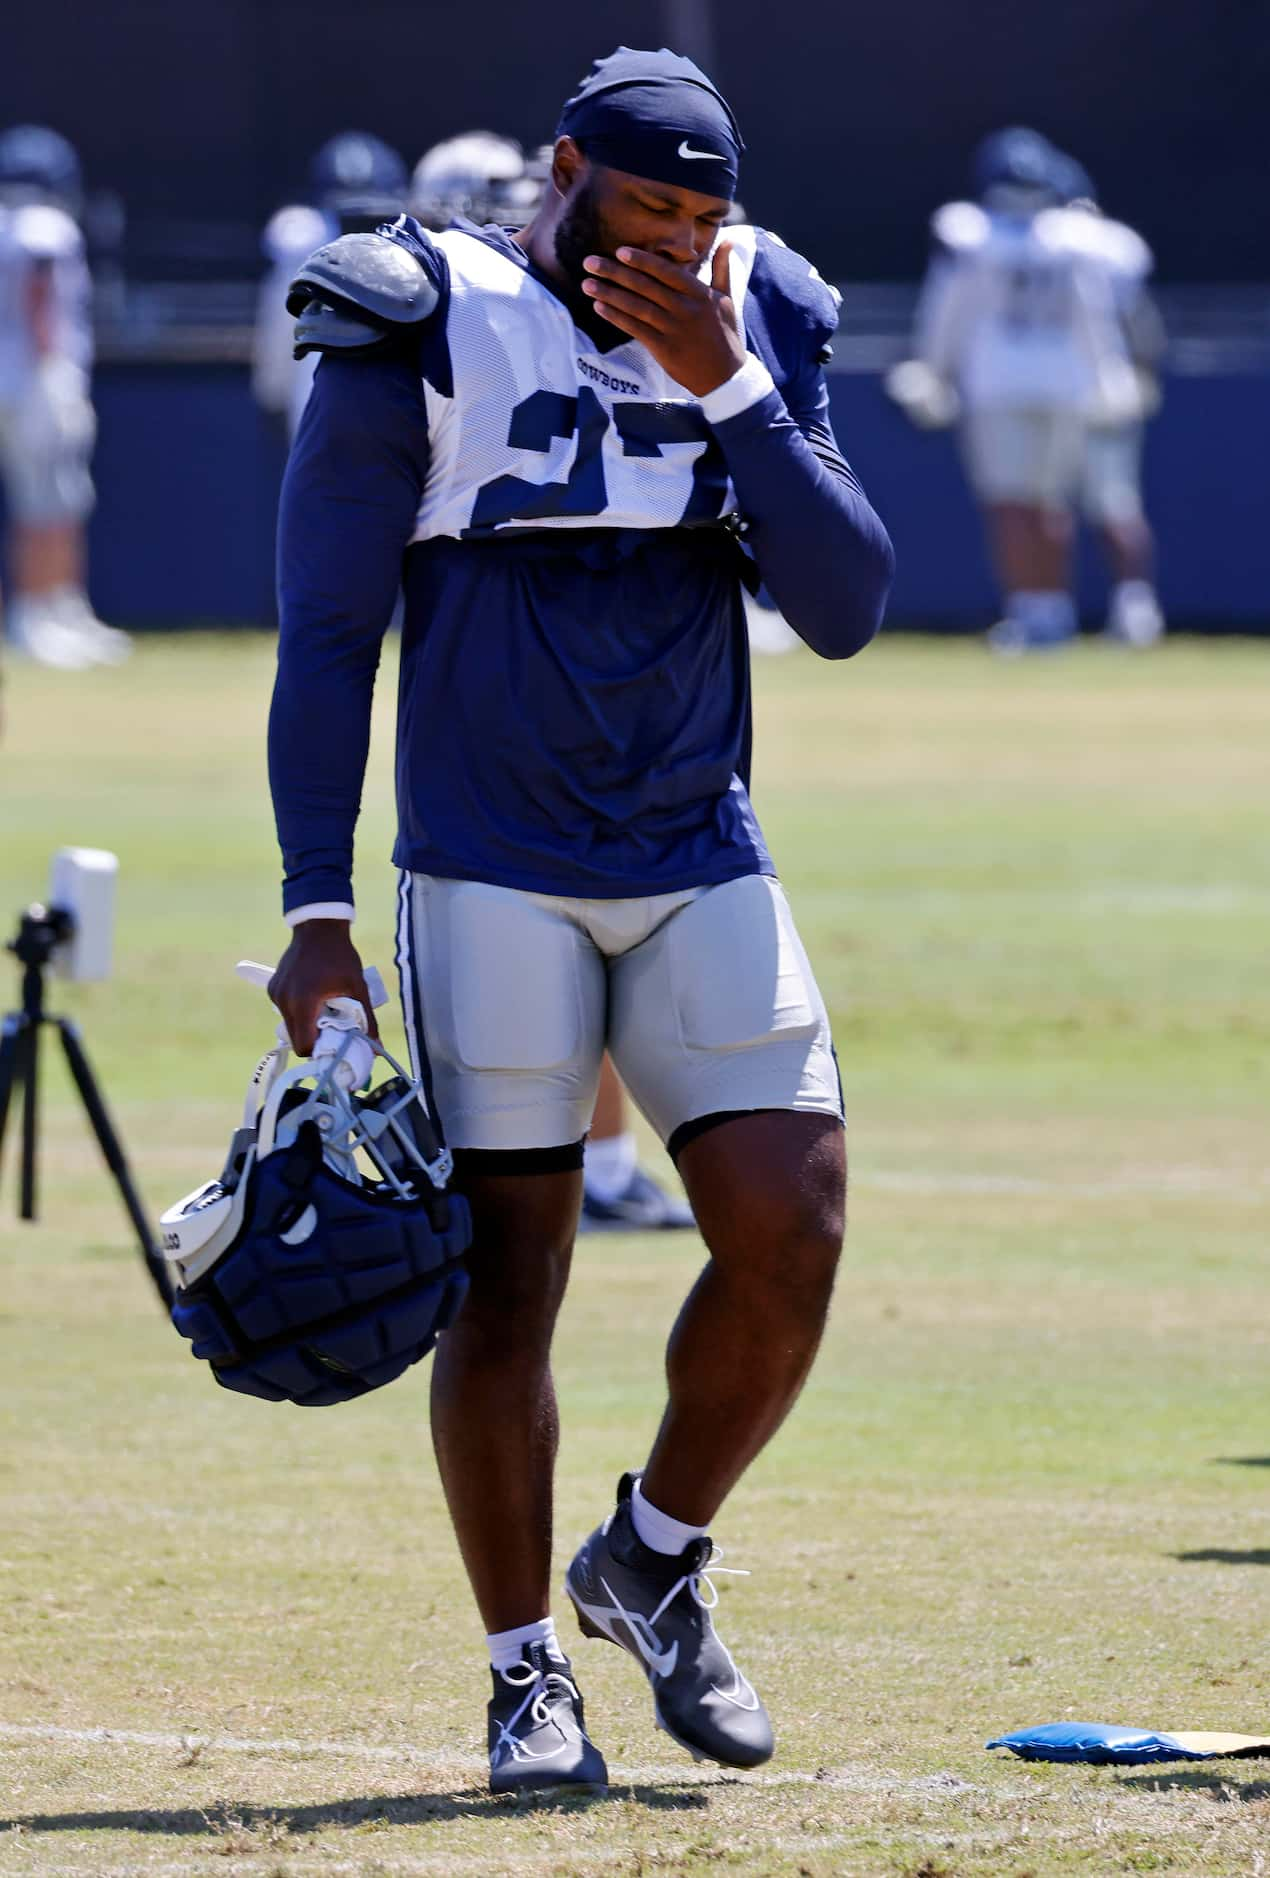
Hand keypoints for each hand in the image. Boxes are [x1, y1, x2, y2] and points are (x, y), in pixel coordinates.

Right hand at [268, 919, 379, 1056]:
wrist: (318, 926)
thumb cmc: (340, 956)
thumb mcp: (358, 988)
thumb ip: (368, 1021)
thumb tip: (377, 1050)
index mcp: (303, 1003)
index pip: (304, 1046)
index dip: (321, 1050)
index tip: (335, 1043)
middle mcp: (284, 1001)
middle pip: (295, 1039)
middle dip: (314, 1040)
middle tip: (333, 1030)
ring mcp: (276, 994)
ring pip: (289, 1026)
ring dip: (306, 1025)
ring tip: (324, 1011)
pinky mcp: (273, 988)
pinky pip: (286, 1011)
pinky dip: (299, 1012)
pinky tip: (314, 999)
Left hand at [581, 241, 745, 397]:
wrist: (725, 375)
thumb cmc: (724, 334)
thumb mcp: (726, 299)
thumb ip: (721, 269)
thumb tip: (728, 241)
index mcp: (699, 293)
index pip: (666, 271)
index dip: (642, 260)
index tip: (620, 251)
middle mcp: (685, 308)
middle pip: (645, 286)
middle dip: (615, 272)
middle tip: (590, 262)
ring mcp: (673, 329)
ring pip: (637, 307)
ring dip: (610, 294)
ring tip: (587, 284)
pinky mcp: (663, 348)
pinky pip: (635, 329)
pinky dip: (616, 317)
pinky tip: (600, 307)